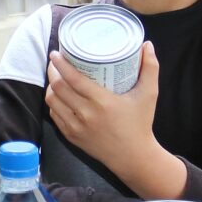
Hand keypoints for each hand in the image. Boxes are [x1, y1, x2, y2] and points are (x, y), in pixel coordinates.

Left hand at [45, 42, 180, 194]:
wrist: (133, 156)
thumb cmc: (140, 123)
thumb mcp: (149, 94)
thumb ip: (150, 68)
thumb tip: (147, 44)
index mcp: (102, 102)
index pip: (73, 79)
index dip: (61, 64)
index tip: (56, 53)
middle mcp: (86, 114)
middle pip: (58, 88)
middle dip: (52, 72)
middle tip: (55, 62)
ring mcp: (76, 127)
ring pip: (53, 101)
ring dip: (51, 87)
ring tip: (55, 77)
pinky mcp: (71, 136)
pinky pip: (55, 115)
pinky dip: (53, 103)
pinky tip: (57, 95)